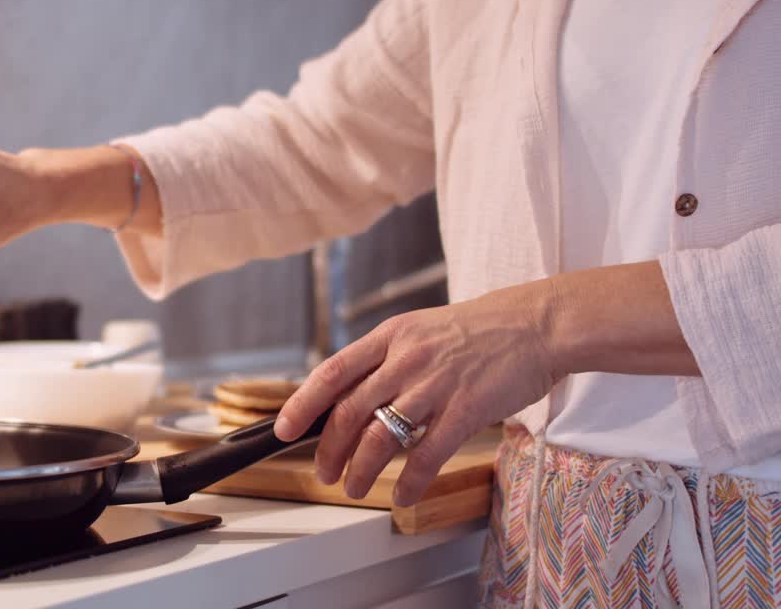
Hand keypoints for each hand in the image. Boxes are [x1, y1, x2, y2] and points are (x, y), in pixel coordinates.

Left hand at [275, 278, 564, 505]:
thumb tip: (351, 395)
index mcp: (390, 336)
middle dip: (329, 449)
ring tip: (355, 487)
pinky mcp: (466, 408)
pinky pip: (427, 454)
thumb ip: (386, 359)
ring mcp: (435, 383)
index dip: (303, 404)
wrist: (535, 324)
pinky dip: (410, 481)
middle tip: (324, 472)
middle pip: (350, 411)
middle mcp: (406, 358)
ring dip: (362, 470)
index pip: (332, 372)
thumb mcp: (420, 331)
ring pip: (382, 436)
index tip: (284, 428)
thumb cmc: (478, 332)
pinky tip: (403, 495)